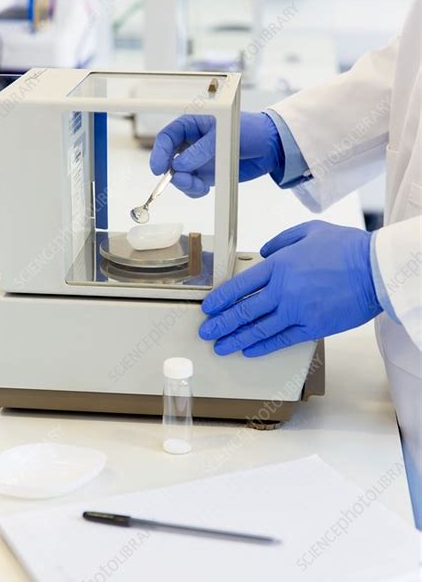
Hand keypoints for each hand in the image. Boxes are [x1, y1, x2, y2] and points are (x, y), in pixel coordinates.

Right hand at [149, 112, 284, 196]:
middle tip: (186, 181)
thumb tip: (179, 166)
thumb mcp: (224, 137)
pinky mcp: (206, 174)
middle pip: (169, 160)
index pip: (167, 137)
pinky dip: (194, 191)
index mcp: (192, 124)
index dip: (159, 153)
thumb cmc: (249, 131)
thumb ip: (201, 151)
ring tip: (201, 186)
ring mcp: (197, 160)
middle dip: (174, 174)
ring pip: (179, 176)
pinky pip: (192, 186)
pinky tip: (205, 189)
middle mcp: (191, 143)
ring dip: (186, 184)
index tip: (157, 169)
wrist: (270, 147)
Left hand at [199, 221, 381, 356]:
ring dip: (235, 339)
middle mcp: (283, 290)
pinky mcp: (312, 327)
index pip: (239, 286)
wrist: (375, 269)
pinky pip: (281, 340)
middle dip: (221, 324)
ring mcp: (296, 311)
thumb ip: (281, 240)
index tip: (209, 307)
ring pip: (257, 329)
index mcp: (279, 265)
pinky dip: (263, 347)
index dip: (220, 299)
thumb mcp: (309, 230)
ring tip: (221, 346)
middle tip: (206, 332)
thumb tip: (264, 252)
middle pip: (243, 311)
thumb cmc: (346, 249)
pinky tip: (249, 350)